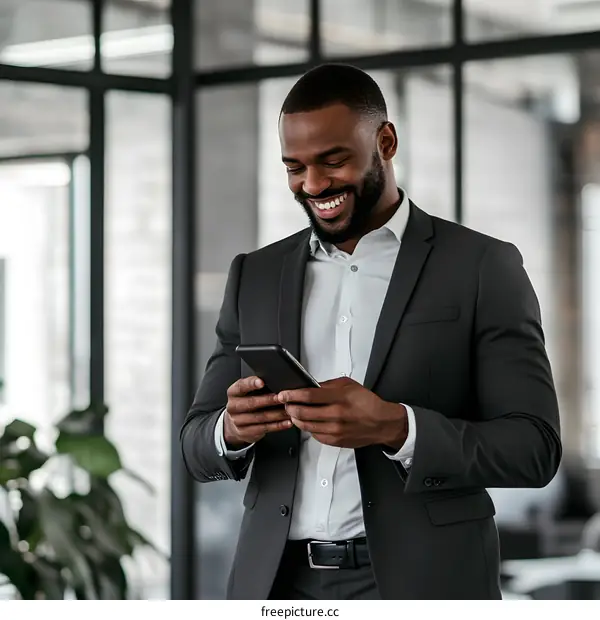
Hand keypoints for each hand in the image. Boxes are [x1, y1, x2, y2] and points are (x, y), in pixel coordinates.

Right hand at [224, 376, 292, 448]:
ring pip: (260, 417)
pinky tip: (287, 422)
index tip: (262, 382)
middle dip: (268, 400)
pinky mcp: (245, 432)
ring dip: (276, 414)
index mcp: (233, 393)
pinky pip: (264, 428)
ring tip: (289, 410)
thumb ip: (256, 385)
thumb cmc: (246, 402)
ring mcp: (237, 421)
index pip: (241, 386)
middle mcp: (233, 407)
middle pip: (251, 403)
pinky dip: (277, 425)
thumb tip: (275, 380)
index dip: (251, 384)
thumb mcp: (246, 392)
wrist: (235, 423)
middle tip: (281, 398)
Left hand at [277, 377, 406, 448]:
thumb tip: (310, 386)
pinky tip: (308, 422)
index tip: (284, 394)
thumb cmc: (367, 403)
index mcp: (340, 398)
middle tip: (285, 403)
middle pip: (303, 413)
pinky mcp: (335, 441)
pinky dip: (308, 428)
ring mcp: (335, 430)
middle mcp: (336, 415)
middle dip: (289, 407)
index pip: (309, 396)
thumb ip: (328, 385)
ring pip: (305, 426)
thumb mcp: (349, 385)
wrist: (382, 424)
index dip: (292, 395)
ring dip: (295, 418)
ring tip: (293, 412)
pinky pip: (314, 435)